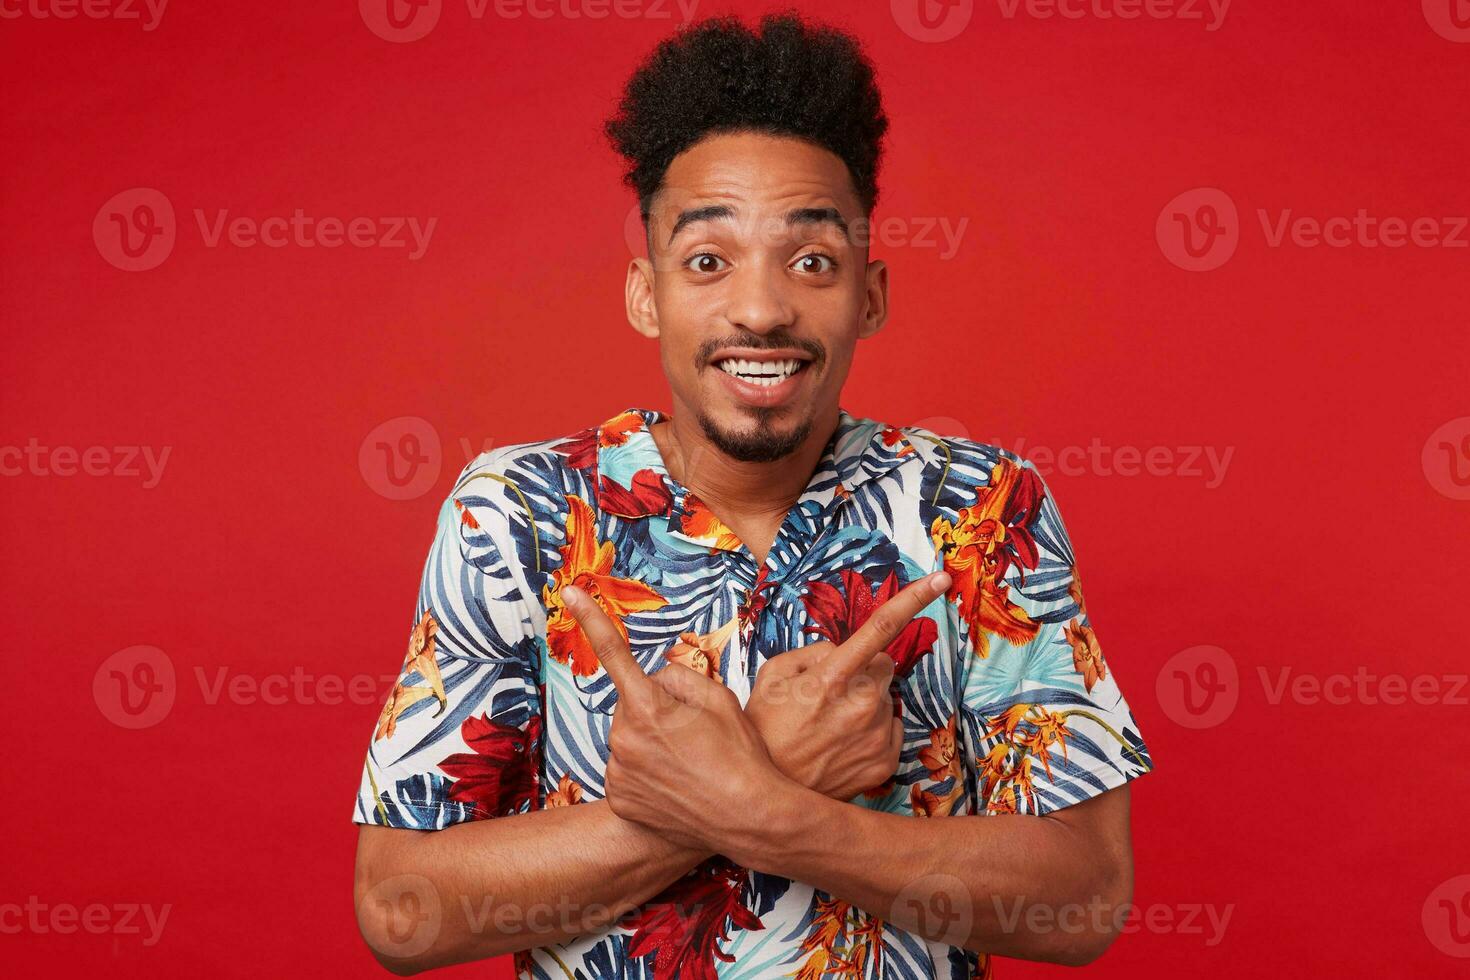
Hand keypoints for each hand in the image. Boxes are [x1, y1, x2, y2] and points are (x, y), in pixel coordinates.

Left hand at [559, 584, 781, 853]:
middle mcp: (623, 738)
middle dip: (656, 710)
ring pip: (630, 738)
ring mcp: (617, 772)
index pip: (614, 652)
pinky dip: (647, 772)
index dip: (592, 618)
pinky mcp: (619, 797)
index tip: (569, 592)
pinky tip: (676, 785)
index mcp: (647, 707)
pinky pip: (627, 769)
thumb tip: (654, 681)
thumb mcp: (720, 698)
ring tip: (690, 765)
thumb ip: (679, 678)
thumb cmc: (740, 755)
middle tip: (695, 736)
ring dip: (651, 743)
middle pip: (634, 705)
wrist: (750, 817)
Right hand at [745, 570, 952, 799]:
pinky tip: (843, 743)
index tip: (941, 580)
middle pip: (885, 665)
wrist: (770, 794)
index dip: (913, 599)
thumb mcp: (771, 676)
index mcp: (832, 677)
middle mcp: (862, 704)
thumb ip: (811, 651)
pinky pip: (892, 728)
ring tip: (830, 725)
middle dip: (865, 670)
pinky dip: (873, 730)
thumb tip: (841, 649)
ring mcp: (877, 735)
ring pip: (885, 699)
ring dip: (866, 703)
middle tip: (830, 694)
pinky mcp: (886, 761)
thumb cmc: (765, 728)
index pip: (880, 628)